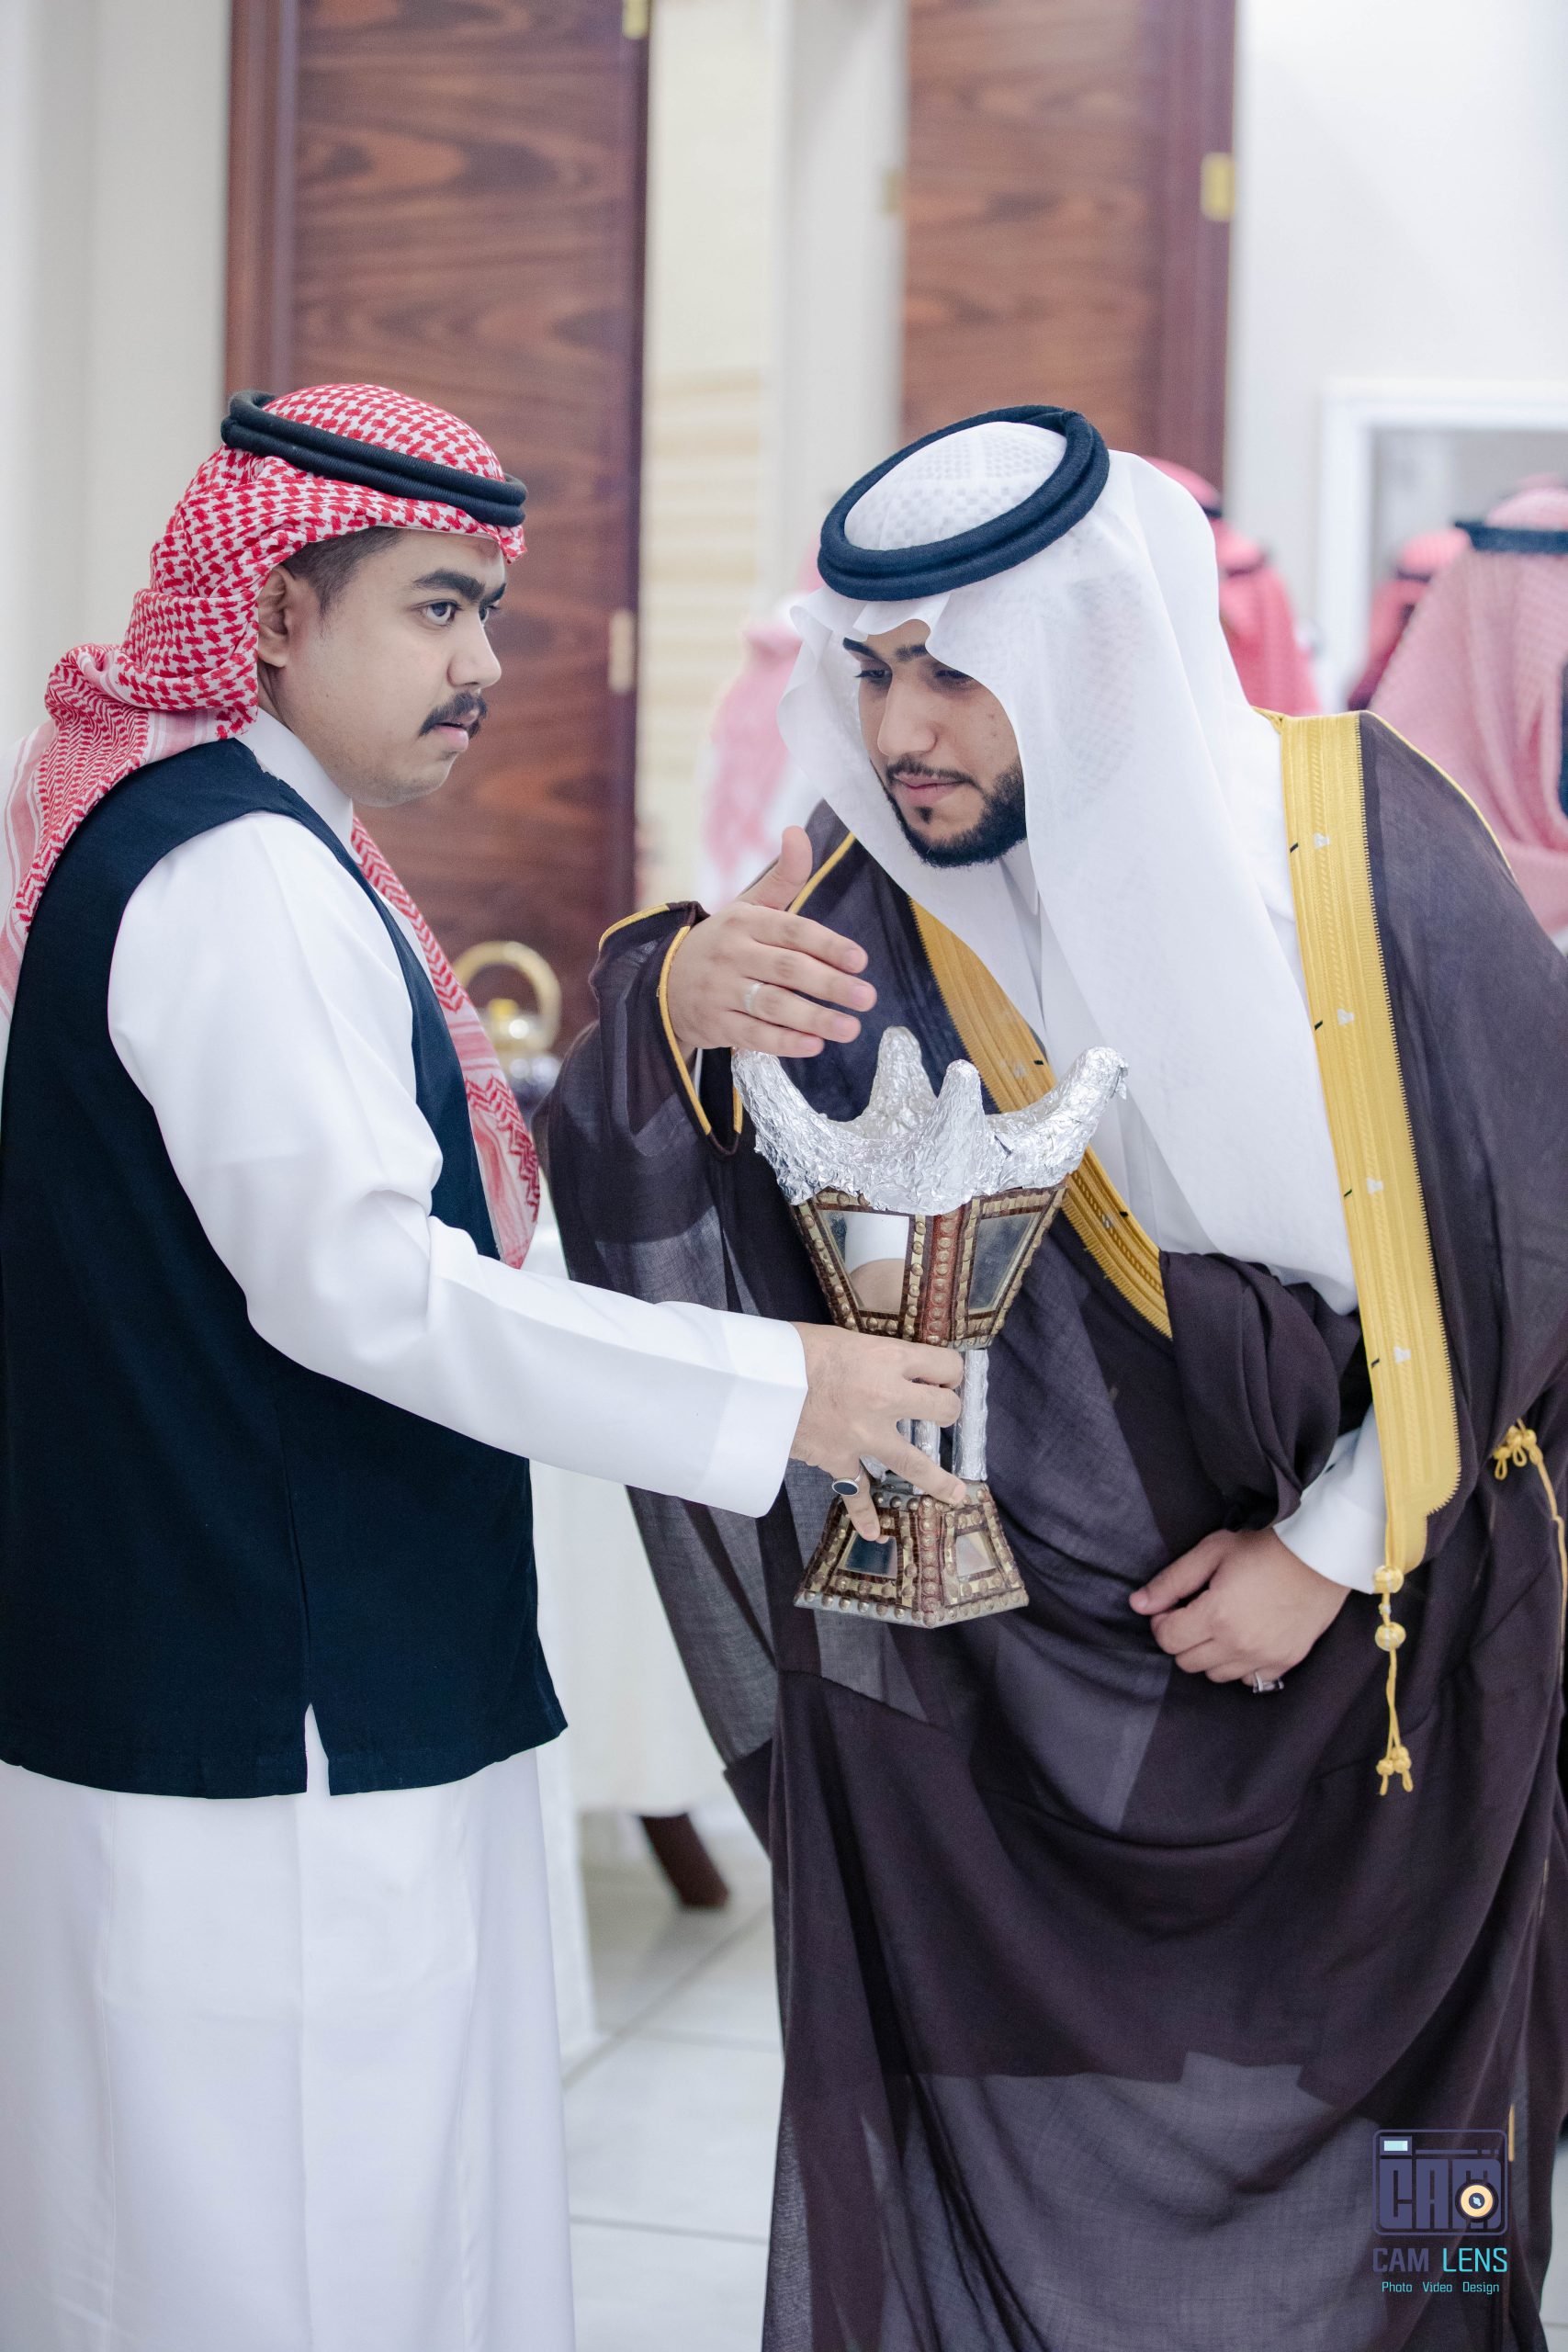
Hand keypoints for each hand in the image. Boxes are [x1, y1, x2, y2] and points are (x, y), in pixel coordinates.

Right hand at [666, 827, 875, 1059]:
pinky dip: (784, 1042)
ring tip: (850, 1028)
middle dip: (830, 984)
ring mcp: (720, 990)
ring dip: (814, 1018)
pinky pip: (753, 1035)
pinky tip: (814, 1045)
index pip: (792, 930)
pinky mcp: (715, 1024)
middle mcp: (731, 954)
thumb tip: (797, 831)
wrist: (662, 982)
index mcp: (744, 921)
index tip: (860, 960)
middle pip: (787, 969)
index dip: (827, 945)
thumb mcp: (747, 907)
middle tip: (867, 997)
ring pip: (773, 1005)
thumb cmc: (723, 943)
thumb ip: (783, 876)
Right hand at [789, 1323, 965, 1538]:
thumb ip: (874, 1356)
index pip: (945, 1366)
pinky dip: (864, 1516)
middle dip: (947, 1409)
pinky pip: (857, 1494)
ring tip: (956, 1493)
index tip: (945, 1374)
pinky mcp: (840, 1459)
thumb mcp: (846, 1338)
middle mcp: (888, 1399)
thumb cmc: (796, 1348)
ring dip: (939, 1480)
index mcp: (889, 1360)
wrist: (757, 1379)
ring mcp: (866, 1436)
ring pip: (916, 1463)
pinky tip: (875, 1533)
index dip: (949, 1370)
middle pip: (943, 1410)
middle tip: (939, 1410)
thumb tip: (890, 1367)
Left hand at [1128, 1527, 1349, 1682]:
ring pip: (1215, 1675)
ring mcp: (1264, 1657)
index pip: (1167, 1639)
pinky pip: (1249, 1679)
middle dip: (1182, 1638)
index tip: (1172, 1606)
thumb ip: (1171, 1581)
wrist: (1321, 1555)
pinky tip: (1244, 1637)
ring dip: (1208, 1653)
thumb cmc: (1266, 1547)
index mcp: (1216, 1616)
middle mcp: (1239, 1644)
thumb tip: (1138, 1604)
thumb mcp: (1212, 1552)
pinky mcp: (1285, 1662)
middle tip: (1194, 1612)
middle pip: (1187, 1662)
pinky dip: (1239, 1664)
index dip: (1161, 1622)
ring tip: (1220, 1624)